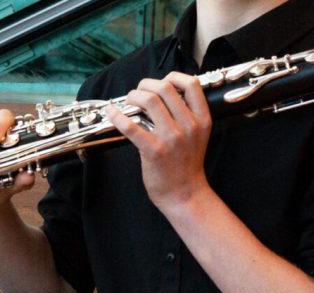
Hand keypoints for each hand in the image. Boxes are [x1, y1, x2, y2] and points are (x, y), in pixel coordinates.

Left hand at [106, 72, 213, 209]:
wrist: (185, 194)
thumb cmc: (186, 164)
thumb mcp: (197, 136)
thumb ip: (186, 115)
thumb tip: (162, 93)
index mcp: (202, 119)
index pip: (192, 84)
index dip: (173, 77)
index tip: (160, 82)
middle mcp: (189, 125)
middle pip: (165, 88)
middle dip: (145, 84)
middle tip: (137, 92)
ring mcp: (172, 138)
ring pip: (149, 100)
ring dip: (132, 96)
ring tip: (127, 102)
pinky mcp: (154, 150)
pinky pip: (131, 126)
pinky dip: (117, 116)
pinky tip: (111, 113)